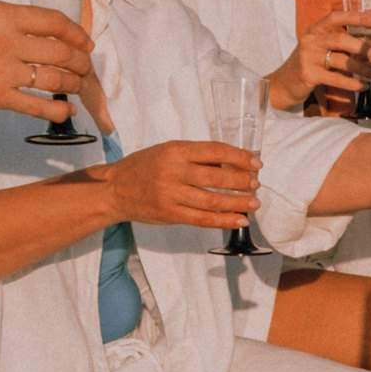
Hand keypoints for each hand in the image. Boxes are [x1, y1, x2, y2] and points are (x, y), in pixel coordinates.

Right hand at [0, 2, 92, 122]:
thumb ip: (10, 22)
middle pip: (61, 52)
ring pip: (55, 79)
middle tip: (85, 67)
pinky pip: (36, 106)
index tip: (85, 42)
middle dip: (80, 62)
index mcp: (4, 15)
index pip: (55, 21)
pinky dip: (56, 110)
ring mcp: (3, 71)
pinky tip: (65, 110)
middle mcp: (8, 41)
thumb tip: (40, 33)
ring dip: (73, 85)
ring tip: (78, 86)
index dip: (76, 33)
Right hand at [97, 140, 260, 229]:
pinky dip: (224, 221)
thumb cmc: (144, 167)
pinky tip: (239, 220)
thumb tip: (232, 164)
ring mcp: (170, 195)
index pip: (214, 151)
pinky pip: (202, 220)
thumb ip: (196, 157)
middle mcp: (173, 172)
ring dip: (238, 203)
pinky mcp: (170, 215)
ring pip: (212, 201)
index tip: (256, 163)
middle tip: (256, 184)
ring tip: (254, 203)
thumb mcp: (168, 151)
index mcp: (175, 150)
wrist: (114, 190)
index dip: (239, 157)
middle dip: (241, 181)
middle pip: (216, 178)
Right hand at [266, 10, 370, 113]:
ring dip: (365, 69)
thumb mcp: (323, 46)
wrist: (282, 84)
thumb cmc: (311, 63)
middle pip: (345, 40)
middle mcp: (311, 38)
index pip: (337, 17)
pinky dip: (352, 84)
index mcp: (317, 28)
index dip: (357, 16)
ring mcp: (308, 56)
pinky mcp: (307, 74)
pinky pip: (335, 78)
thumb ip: (344, 40)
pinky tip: (365, 86)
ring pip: (343, 61)